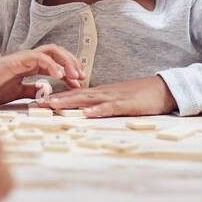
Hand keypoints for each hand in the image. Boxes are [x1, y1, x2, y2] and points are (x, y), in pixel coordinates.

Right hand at [0, 45, 85, 104]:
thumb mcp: (16, 92)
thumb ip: (30, 89)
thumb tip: (44, 91)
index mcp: (29, 65)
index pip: (55, 62)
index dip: (69, 71)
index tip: (78, 84)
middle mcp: (28, 58)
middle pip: (57, 52)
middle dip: (73, 63)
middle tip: (82, 78)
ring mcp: (23, 58)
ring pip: (52, 51)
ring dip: (66, 62)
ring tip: (75, 76)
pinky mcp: (17, 61)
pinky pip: (39, 58)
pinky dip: (52, 65)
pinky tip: (60, 75)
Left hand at [41, 76, 175, 117]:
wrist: (164, 89)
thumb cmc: (143, 95)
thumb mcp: (120, 99)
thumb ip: (104, 104)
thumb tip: (89, 111)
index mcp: (102, 92)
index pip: (75, 94)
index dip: (58, 97)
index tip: (41, 101)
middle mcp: (104, 92)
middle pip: (76, 95)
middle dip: (56, 99)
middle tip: (37, 103)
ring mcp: (115, 97)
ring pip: (88, 99)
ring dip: (69, 102)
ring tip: (52, 106)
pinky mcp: (126, 104)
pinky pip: (109, 107)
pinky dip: (97, 110)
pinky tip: (85, 113)